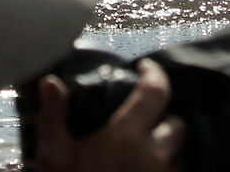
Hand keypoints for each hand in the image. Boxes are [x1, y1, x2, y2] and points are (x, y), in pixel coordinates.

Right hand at [32, 59, 185, 171]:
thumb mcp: (53, 156)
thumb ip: (54, 116)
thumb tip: (51, 81)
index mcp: (128, 137)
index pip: (156, 92)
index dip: (154, 74)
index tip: (144, 68)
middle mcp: (155, 156)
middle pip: (176, 125)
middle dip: (163, 120)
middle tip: (143, 121)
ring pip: (178, 157)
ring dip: (165, 152)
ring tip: (145, 152)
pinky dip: (164, 171)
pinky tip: (145, 171)